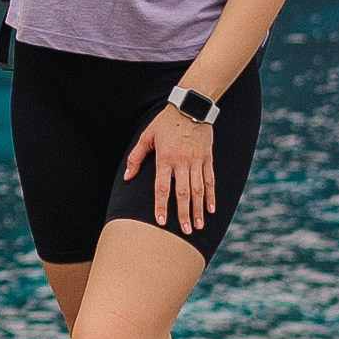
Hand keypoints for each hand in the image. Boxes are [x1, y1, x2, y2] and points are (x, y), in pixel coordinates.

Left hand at [124, 104, 216, 236]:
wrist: (191, 106)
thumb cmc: (165, 123)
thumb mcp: (147, 136)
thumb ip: (136, 157)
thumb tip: (127, 177)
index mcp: (165, 158)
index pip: (162, 187)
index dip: (161, 205)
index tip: (161, 222)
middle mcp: (182, 162)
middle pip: (183, 192)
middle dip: (184, 213)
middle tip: (186, 232)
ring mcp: (197, 161)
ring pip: (198, 189)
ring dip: (199, 209)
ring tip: (198, 226)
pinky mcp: (207, 158)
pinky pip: (210, 180)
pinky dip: (211, 195)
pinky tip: (211, 209)